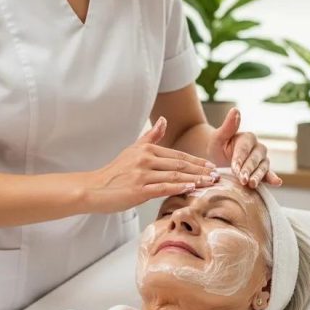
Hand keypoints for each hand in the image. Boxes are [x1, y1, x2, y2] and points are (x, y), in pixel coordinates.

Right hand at [86, 117, 218, 212]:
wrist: (93, 188)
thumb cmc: (114, 172)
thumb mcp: (132, 150)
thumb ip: (151, 137)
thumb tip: (164, 119)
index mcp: (146, 149)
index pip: (178, 155)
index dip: (196, 161)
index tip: (210, 167)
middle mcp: (145, 159)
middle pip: (179, 164)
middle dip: (200, 170)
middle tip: (216, 176)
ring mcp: (142, 174)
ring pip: (174, 175)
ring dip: (194, 179)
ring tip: (209, 183)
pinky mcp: (138, 189)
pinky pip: (163, 187)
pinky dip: (178, 187)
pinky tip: (191, 189)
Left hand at [207, 108, 282, 188]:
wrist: (219, 154)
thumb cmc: (218, 145)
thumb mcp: (219, 136)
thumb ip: (228, 125)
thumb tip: (236, 110)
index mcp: (248, 137)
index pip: (244, 149)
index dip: (239, 159)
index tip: (234, 169)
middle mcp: (258, 147)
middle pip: (254, 159)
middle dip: (248, 170)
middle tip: (242, 180)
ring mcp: (262, 159)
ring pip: (262, 167)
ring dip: (258, 176)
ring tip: (252, 185)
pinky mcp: (262, 169)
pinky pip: (268, 174)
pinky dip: (272, 178)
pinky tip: (277, 182)